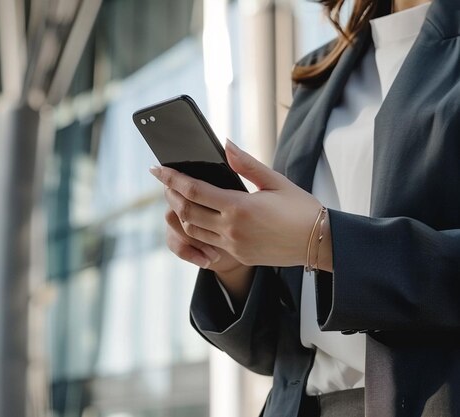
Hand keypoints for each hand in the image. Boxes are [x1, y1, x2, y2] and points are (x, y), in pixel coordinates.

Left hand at [151, 139, 326, 268]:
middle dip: (170, 194)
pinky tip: (194, 216)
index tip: (156, 168)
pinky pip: (206, 242)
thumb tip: (225, 145)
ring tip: (176, 197)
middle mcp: (231, 229)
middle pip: (186, 211)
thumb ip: (246, 164)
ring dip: (179, 213)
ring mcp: (232, 245)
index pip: (193, 190)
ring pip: (191, 229)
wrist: (319, 243)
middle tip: (164, 180)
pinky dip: (194, 228)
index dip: (171, 178)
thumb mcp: (275, 181)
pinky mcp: (237, 255)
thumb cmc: (301, 208)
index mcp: (239, 207)